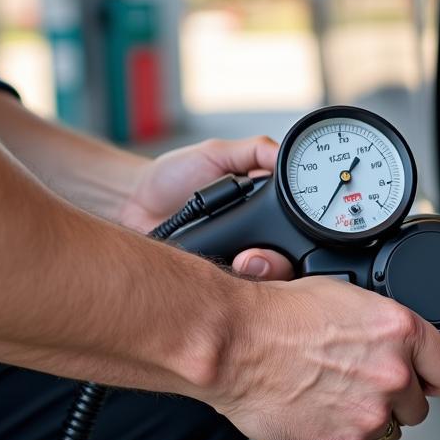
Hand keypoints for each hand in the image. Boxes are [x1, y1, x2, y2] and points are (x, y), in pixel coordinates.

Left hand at [119, 136, 293, 279]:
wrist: (134, 201)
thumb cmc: (173, 175)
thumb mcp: (216, 153)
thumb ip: (253, 150)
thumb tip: (285, 153)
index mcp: (264, 208)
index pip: (298, 224)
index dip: (305, 229)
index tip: (297, 226)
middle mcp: (256, 237)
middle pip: (289, 259)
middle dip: (280, 260)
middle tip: (259, 254)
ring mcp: (238, 259)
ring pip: (269, 278)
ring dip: (262, 271)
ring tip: (244, 262)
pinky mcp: (217, 278)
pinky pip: (238, 289)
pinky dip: (238, 281)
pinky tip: (229, 268)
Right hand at [212, 277, 439, 439]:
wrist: (236, 346)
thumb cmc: (277, 317)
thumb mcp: (343, 296)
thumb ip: (381, 326)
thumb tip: (394, 340)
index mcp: (400, 331)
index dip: (438, 377)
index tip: (431, 382)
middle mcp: (393, 374)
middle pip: (418, 406)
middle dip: (393, 399)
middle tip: (357, 385)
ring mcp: (371, 413)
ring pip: (390, 431)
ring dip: (368, 420)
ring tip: (331, 398)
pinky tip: (320, 417)